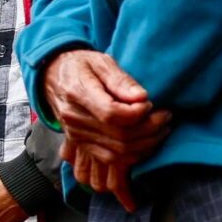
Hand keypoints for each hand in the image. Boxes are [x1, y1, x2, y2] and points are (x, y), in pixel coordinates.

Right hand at [41, 50, 171, 210]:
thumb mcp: (101, 62)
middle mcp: (74, 119)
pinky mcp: (82, 145)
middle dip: (149, 129)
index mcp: (77, 93)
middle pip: (118, 136)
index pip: (111, 114)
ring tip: (162, 128)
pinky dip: (134, 155)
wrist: (54, 76)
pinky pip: (111, 159)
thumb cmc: (82, 65)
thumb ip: (121, 79)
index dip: (137, 113)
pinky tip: (148, 141)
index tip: (151, 103)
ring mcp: (76, 135)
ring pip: (117, 152)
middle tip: (167, 116)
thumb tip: (141, 98)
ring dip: (146, 144)